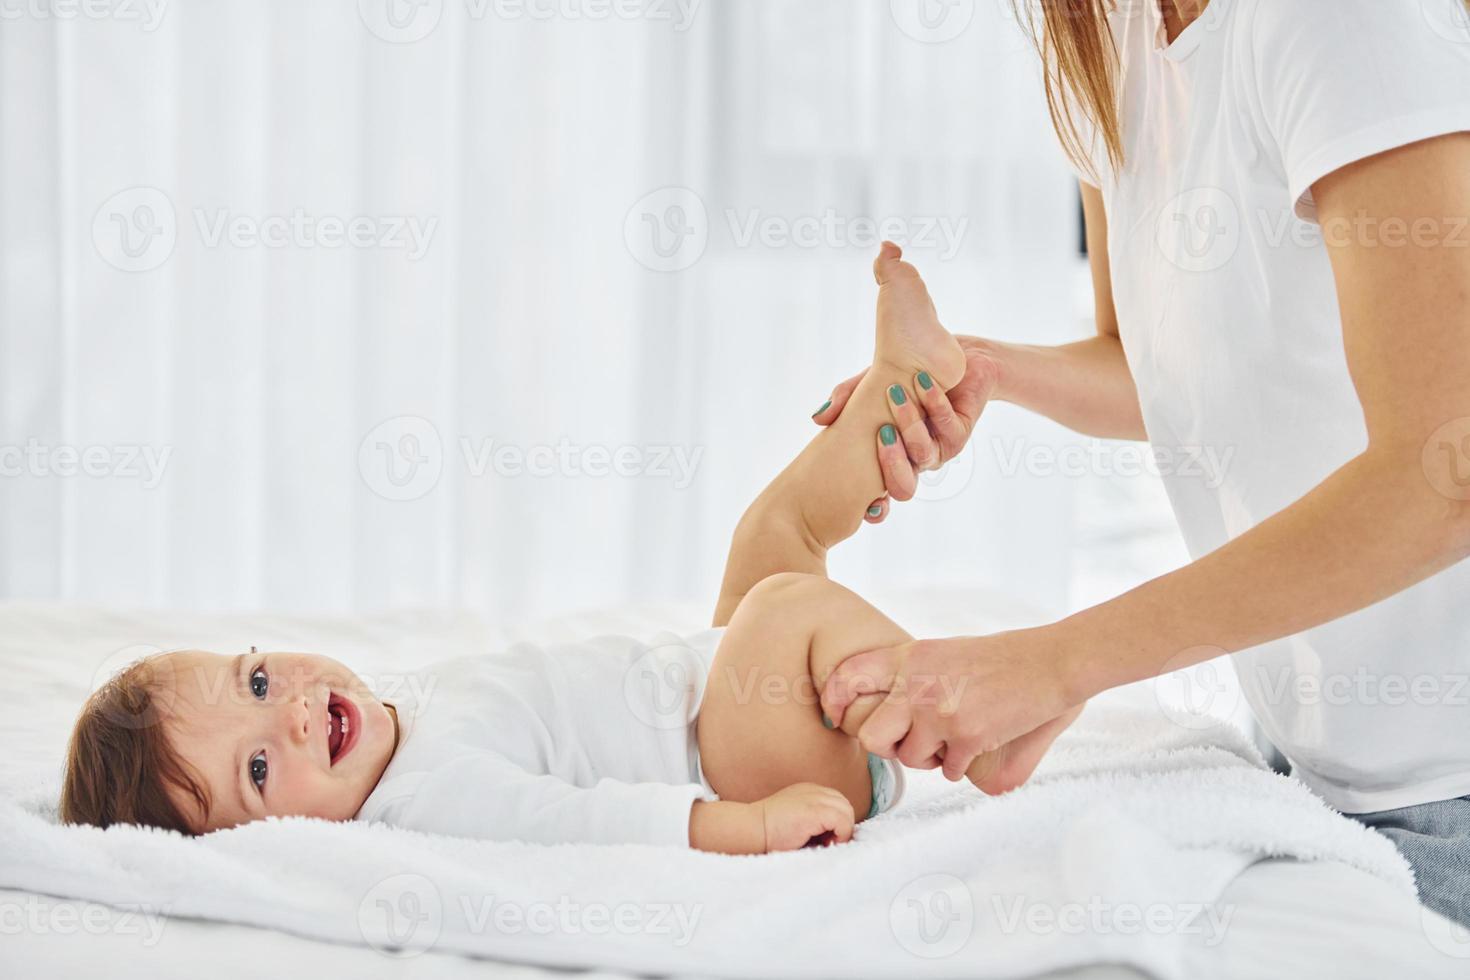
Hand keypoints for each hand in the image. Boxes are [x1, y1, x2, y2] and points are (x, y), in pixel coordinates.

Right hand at [757, 782, 856, 851]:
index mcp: (808, 791)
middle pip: (844, 805)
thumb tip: (833, 836)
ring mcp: (815, 798)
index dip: (836, 821)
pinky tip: (826, 844)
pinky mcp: (815, 810)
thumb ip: (812, 820)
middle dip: (842, 826)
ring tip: (826, 844)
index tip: (825, 838)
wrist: (752, 828)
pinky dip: (841, 834)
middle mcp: (814, 790)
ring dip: (842, 831)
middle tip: (828, 842)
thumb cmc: (769, 832)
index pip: (837, 802)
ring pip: (847, 812)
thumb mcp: (794, 818)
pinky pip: (843, 821)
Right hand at [813, 338, 1001, 519]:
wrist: (943, 351)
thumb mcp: (866, 383)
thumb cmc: (900, 374)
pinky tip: (922, 382)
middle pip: (903, 488)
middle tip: (883, 434)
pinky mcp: (959, 431)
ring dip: (909, 424)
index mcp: (887, 459)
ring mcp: (937, 449)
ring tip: (897, 394)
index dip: (875, 508)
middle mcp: (912, 461)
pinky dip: (933, 403)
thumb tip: (819, 419)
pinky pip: (946, 427)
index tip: (868, 503)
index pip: (879, 497)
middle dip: (892, 466)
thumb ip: (844, 399)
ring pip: (923, 455)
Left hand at [819, 631, 1079, 784]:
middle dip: (888, 747)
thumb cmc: (999, 659)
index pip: (850, 674)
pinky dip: (961, 765)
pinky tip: (978, 743)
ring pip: (910, 758)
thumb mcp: (944, 652)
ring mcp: (940, 711)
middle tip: (909, 741)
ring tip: (953, 739)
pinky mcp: (966, 736)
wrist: (1049, 663)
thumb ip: (911, 675)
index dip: (834, 699)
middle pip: (870, 736)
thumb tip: (881, 709)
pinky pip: (948, 770)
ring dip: (930, 758)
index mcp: (909, 657)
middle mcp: (917, 684)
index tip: (836, 715)